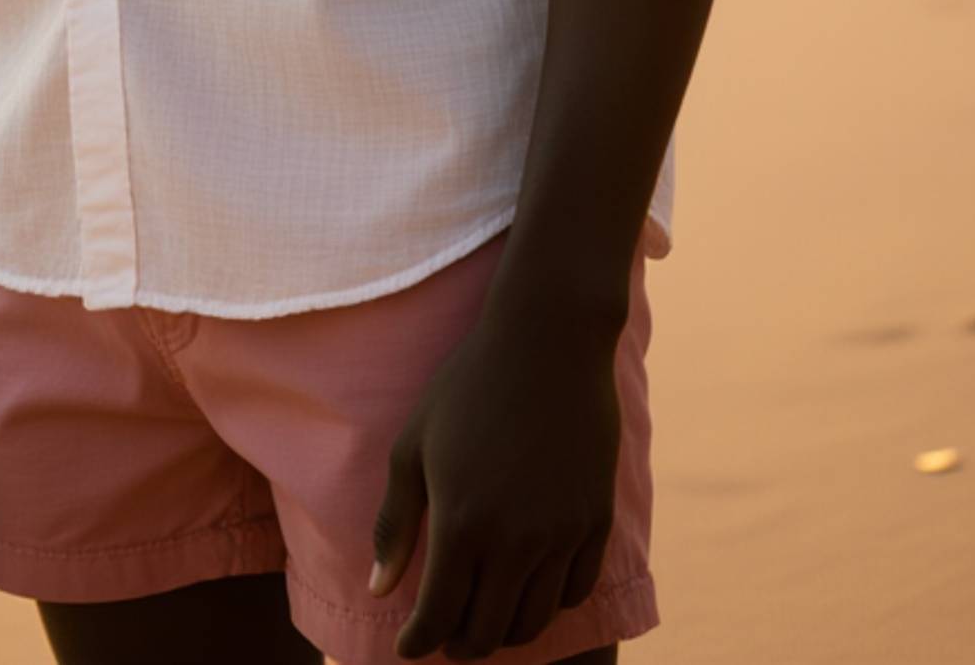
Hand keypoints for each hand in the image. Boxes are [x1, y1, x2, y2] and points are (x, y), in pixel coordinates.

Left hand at [368, 307, 621, 660]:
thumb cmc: (468, 385)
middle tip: (443, 638)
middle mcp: (514, 541)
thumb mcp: (414, 445)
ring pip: (532, 621)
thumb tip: (379, 591)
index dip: (418, 643)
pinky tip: (527, 589)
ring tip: (483, 617)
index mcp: (461, 524)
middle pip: (487, 632)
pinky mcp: (595, 520)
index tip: (407, 647)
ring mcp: (561, 534)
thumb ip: (395, 523)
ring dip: (503, 631)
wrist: (548, 341)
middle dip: (459, 645)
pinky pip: (573, 591)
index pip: (437, 618)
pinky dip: (548, 603)